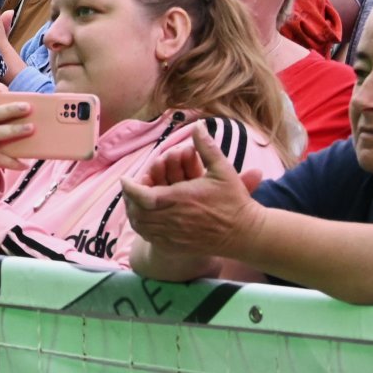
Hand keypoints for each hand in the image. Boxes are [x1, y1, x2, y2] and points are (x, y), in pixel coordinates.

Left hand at [119, 123, 266, 259]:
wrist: (246, 233)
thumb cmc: (234, 201)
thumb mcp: (223, 169)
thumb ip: (206, 147)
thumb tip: (198, 125)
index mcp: (179, 199)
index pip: (142, 195)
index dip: (130, 187)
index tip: (125, 179)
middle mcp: (172, 218)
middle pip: (137, 211)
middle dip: (130, 199)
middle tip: (129, 190)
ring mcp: (174, 235)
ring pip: (141, 226)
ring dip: (134, 214)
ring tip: (133, 203)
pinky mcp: (177, 246)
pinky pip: (151, 238)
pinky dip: (144, 228)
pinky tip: (146, 220)